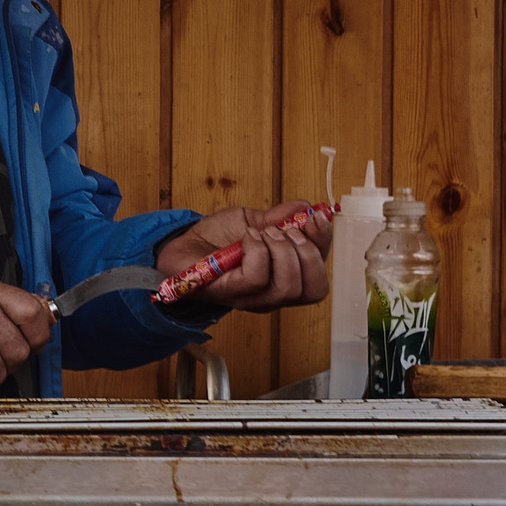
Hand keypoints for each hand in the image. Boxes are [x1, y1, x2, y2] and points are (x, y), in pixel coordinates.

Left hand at [155, 202, 332, 312]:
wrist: (181, 245)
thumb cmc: (217, 239)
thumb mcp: (253, 221)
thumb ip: (281, 217)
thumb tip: (307, 206)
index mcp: (286, 277)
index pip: (320, 274)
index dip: (324, 245)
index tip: (317, 216)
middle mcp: (273, 295)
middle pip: (313, 290)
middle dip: (308, 253)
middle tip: (286, 229)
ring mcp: (252, 299)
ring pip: (287, 287)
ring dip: (281, 252)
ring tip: (263, 232)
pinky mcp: (229, 293)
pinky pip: (256, 278)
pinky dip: (257, 252)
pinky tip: (247, 238)